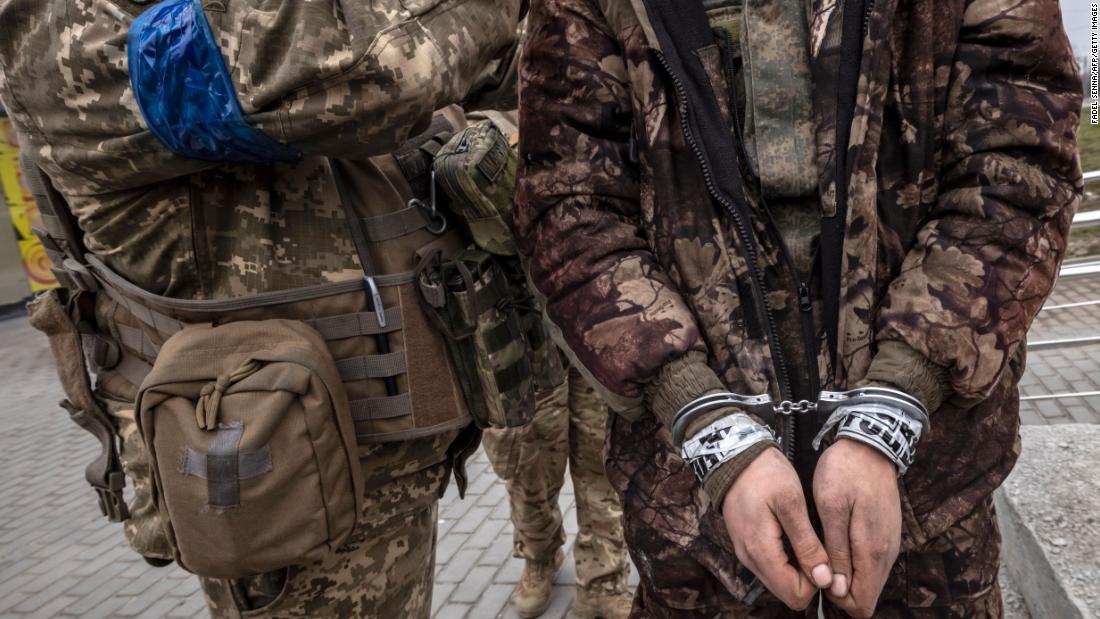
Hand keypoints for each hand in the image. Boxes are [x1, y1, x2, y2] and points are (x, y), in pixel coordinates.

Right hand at [722, 447, 831, 609]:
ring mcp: (745, 553)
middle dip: (808, 578)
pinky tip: (794, 536)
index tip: (824, 556)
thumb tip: (823, 579)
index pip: (795, 595)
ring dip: (798, 569)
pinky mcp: (746, 545)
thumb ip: (807, 544)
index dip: (816, 582)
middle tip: (818, 546)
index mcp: (761, 551)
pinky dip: (787, 560)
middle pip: (787, 592)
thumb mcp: (791, 503)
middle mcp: (749, 559)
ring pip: (779, 581)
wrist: (736, 455)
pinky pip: (771, 567)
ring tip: (808, 539)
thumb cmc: (765, 474)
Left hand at [813, 438, 901, 616]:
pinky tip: (836, 540)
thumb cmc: (844, 472)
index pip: (862, 603)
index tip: (818, 576)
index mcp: (872, 550)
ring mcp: (889, 544)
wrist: (869, 445)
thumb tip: (838, 588)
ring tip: (823, 548)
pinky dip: (854, 561)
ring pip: (869, 579)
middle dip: (840, 589)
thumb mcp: (831, 508)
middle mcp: (887, 553)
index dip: (837, 599)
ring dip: (846, 574)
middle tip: (817, 560)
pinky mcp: (886, 534)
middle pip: (866, 595)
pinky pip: (871, 562)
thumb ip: (837, 550)